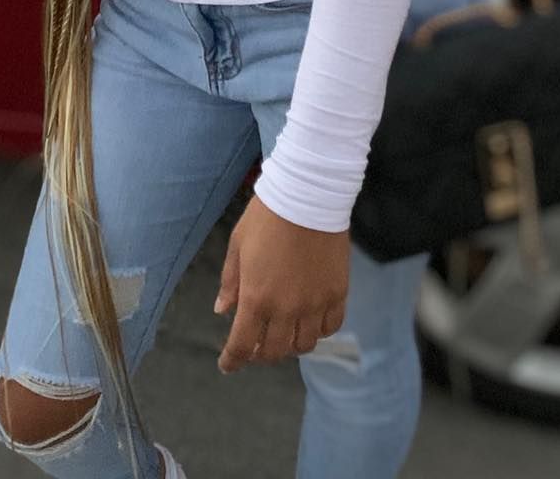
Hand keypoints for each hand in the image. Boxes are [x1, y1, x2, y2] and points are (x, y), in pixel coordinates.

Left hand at [215, 195, 349, 372]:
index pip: (242, 344)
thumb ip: (231, 282)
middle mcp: (287, 309)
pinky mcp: (337, 294)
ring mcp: (315, 304)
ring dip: (289, 345)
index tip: (228, 365)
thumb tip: (222, 311)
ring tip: (283, 333)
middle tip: (254, 345)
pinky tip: (309, 322)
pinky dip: (318, 331)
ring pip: (304, 345)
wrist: (308, 195)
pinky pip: (330, 327)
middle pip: (274, 351)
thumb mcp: (238, 245)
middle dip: (259, 354)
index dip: (232, 360)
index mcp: (257, 298)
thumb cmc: (266, 217)